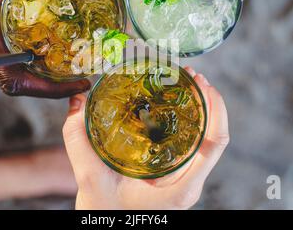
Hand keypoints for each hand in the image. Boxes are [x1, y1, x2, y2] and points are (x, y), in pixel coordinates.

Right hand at [0, 0, 89, 97]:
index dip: (49, 90)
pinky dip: (30, 51)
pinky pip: (5, 46)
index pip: (14, 80)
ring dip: (41, 72)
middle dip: (51, 84)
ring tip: (72, 64)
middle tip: (82, 75)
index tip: (79, 83)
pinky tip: (52, 39)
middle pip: (16, 79)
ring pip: (10, 67)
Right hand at [63, 67, 228, 209]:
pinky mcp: (174, 176)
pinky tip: (172, 107)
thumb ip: (79, 141)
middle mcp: (188, 182)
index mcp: (181, 187)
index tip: (203, 84)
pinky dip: (188, 122)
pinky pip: (191, 145)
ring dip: (200, 110)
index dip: (216, 110)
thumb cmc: (105, 215)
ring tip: (187, 84)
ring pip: (205, 140)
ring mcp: (183, 179)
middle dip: (208, 101)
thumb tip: (76, 103)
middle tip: (191, 76)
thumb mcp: (90, 179)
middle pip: (213, 136)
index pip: (214, 144)